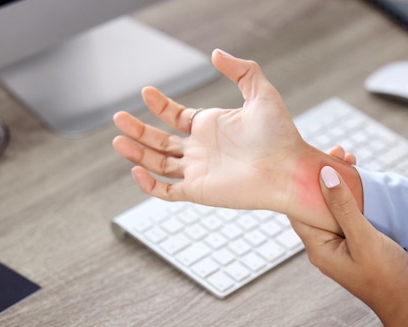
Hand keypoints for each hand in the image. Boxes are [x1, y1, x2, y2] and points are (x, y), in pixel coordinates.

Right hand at [112, 49, 361, 231]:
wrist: (290, 169)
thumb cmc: (281, 135)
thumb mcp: (261, 92)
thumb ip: (240, 70)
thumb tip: (216, 53)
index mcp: (211, 127)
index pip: (176, 117)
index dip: (159, 105)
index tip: (147, 92)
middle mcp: (201, 150)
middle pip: (160, 141)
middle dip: (138, 130)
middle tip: (118, 118)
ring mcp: (198, 171)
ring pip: (158, 163)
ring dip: (137, 152)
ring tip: (118, 139)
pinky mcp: (199, 191)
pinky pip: (167, 191)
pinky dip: (149, 185)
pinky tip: (137, 169)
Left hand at [289, 166, 407, 326]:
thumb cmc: (387, 277)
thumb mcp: (365, 238)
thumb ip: (343, 207)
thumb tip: (323, 175)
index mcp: (318, 247)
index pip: (299, 208)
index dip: (304, 181)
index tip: (314, 156)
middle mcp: (324, 246)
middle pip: (316, 205)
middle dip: (323, 178)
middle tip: (336, 152)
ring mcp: (340, 246)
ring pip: (333, 208)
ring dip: (340, 185)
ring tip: (349, 159)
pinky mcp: (355, 245)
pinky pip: (348, 216)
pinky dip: (352, 198)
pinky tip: (359, 182)